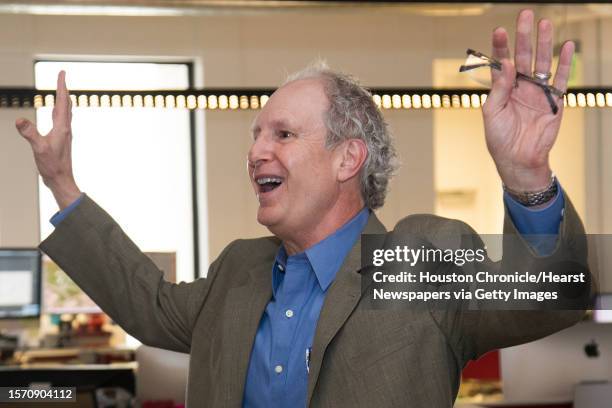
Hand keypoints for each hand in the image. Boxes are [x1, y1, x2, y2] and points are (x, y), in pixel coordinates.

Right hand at [15, 71, 80, 208]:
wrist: (61, 180)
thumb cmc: (52, 166)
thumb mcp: (38, 149)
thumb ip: (30, 134)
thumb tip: (20, 120)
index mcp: (62, 127)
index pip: (62, 102)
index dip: (61, 86)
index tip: (62, 73)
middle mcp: (66, 129)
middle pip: (66, 104)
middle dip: (63, 89)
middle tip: (62, 76)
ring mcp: (64, 134)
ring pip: (65, 112)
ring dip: (63, 99)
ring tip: (62, 91)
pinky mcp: (61, 140)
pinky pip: (61, 120)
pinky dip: (59, 111)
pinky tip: (56, 113)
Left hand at [483, 9, 573, 191]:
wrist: (517, 160)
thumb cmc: (499, 139)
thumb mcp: (491, 113)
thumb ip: (498, 88)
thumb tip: (505, 63)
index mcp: (502, 89)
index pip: (501, 62)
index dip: (500, 46)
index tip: (499, 30)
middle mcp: (520, 87)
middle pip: (522, 56)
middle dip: (523, 36)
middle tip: (525, 15)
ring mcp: (537, 92)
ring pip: (541, 62)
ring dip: (543, 43)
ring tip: (544, 23)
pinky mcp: (553, 101)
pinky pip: (561, 79)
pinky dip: (565, 64)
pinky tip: (567, 47)